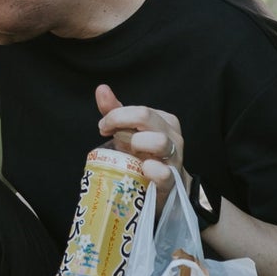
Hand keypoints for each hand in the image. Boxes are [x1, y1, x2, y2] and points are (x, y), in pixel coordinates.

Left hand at [95, 83, 185, 203]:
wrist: (163, 186)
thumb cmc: (144, 154)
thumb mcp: (130, 131)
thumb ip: (116, 111)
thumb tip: (102, 89)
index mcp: (164, 121)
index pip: (139, 110)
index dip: (116, 116)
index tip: (104, 127)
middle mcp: (172, 136)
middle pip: (145, 117)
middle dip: (121, 124)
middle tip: (112, 137)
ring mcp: (174, 158)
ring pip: (159, 141)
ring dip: (136, 144)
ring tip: (129, 153)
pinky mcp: (172, 181)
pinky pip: (164, 173)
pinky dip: (152, 170)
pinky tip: (143, 169)